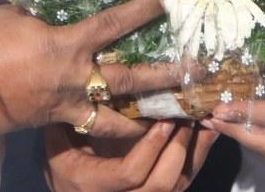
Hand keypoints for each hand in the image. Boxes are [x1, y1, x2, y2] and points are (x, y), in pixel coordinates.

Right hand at [0, 0, 184, 137]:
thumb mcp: (15, 14)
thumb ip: (43, 9)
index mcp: (67, 45)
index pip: (115, 23)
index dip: (143, 8)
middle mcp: (74, 78)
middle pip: (131, 79)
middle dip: (167, 76)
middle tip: (197, 73)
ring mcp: (65, 105)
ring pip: (117, 117)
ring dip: (147, 117)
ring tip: (175, 118)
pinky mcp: (54, 122)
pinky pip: (91, 128)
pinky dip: (111, 129)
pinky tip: (128, 128)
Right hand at [43, 121, 218, 191]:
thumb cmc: (64, 167)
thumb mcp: (58, 146)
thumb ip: (71, 121)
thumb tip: (84, 83)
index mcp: (92, 185)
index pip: (130, 173)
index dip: (150, 147)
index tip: (163, 121)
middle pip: (160, 185)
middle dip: (178, 150)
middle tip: (186, 118)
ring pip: (176, 186)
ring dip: (192, 153)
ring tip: (199, 121)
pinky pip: (183, 182)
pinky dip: (197, 157)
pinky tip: (207, 133)